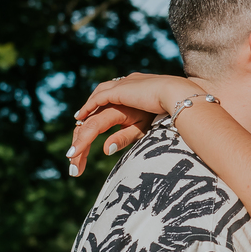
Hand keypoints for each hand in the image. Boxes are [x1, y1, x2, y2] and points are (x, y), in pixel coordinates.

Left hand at [66, 73, 201, 177]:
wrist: (178, 96)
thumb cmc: (166, 113)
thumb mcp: (141, 129)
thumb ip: (123, 136)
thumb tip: (105, 149)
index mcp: (121, 101)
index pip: (98, 117)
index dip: (87, 135)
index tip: (79, 152)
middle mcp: (115, 95)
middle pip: (90, 119)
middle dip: (80, 140)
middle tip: (72, 160)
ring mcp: (116, 92)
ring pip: (91, 114)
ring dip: (81, 134)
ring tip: (75, 152)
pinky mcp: (118, 91)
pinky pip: (96, 104)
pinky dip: (86, 114)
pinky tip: (79, 124)